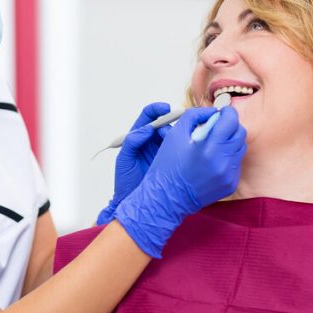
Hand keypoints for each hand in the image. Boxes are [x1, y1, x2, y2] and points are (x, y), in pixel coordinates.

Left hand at [96, 102, 172, 224]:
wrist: (136, 203)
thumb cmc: (125, 181)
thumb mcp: (124, 160)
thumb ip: (132, 143)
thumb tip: (146, 129)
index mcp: (138, 137)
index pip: (148, 117)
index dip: (156, 110)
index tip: (165, 108)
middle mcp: (152, 141)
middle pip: (164, 123)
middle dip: (171, 121)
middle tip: (175, 127)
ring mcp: (163, 150)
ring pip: (174, 134)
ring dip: (177, 133)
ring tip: (179, 140)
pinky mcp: (173, 160)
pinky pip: (179, 148)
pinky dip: (184, 144)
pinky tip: (188, 146)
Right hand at [115, 106, 245, 257]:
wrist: (167, 198)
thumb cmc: (168, 165)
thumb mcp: (175, 134)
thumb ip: (195, 116)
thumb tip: (212, 112)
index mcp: (209, 147)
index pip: (231, 120)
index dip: (228, 112)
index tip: (222, 111)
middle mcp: (223, 161)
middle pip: (240, 133)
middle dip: (230, 125)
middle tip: (218, 126)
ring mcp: (228, 175)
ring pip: (240, 148)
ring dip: (229, 141)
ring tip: (213, 144)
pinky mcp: (230, 185)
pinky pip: (236, 164)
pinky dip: (227, 157)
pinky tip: (212, 161)